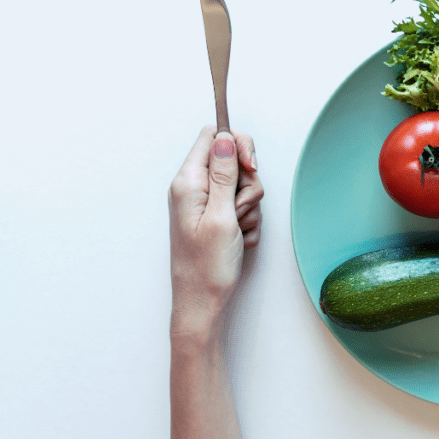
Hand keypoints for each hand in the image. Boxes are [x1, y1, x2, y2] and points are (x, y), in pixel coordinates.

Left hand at [168, 126, 263, 336]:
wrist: (202, 302)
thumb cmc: (206, 266)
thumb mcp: (221, 215)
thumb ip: (223, 173)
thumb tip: (224, 136)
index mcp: (188, 182)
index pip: (213, 136)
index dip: (237, 144)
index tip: (250, 167)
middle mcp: (194, 187)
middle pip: (233, 159)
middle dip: (248, 182)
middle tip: (242, 206)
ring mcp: (206, 203)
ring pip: (242, 185)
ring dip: (250, 206)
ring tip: (238, 229)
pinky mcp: (216, 217)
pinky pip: (242, 206)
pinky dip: (248, 221)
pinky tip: (239, 239)